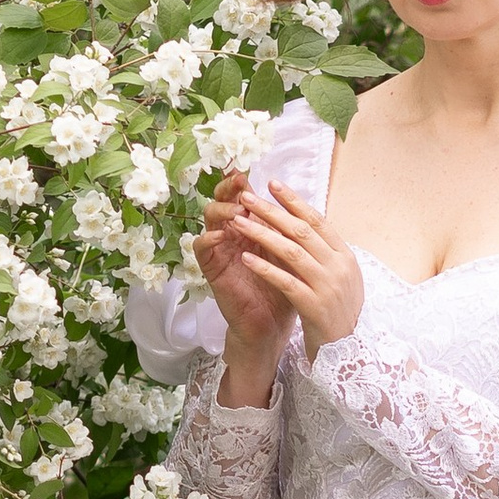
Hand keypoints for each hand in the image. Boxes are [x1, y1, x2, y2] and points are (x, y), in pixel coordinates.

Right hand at [193, 172, 294, 403]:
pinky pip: (201, 248)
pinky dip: (208, 238)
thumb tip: (297, 200)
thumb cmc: (284, 290)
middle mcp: (233, 235)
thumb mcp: (290, 255)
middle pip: (221, 200)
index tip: (250, 172)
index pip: (241, 196)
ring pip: (208, 219)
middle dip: (228, 189)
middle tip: (240, 184)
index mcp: (252, 228)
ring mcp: (221, 251)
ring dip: (222, 211)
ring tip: (238, 213)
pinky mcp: (213, 270)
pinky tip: (222, 235)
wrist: (274, 326)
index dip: (242, 182)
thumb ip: (288, 230)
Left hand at [228, 182, 366, 357]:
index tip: (273, 184)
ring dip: (262, 234)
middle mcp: (339, 267)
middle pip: (301, 231)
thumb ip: (325, 253)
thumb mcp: (340, 278)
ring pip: (292, 252)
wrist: (347, 352)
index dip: (294, 201)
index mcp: (345, 256)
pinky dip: (265, 268)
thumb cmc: (337, 312)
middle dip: (272, 211)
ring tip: (239, 222)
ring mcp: (328, 286)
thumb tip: (303, 224)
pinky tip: (246, 257)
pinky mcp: (314, 306)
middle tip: (247, 197)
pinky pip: (285, 281)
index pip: (317, 221)